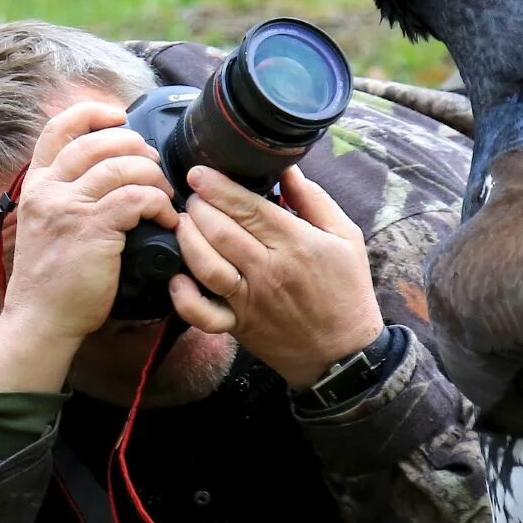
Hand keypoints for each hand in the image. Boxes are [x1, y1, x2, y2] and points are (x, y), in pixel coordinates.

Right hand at [0, 102, 177, 393]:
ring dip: (153, 176)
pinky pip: (136, 199)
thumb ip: (66, 195)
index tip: (119, 116)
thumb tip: (106, 172)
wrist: (40, 319)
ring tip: (164, 195)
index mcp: (36, 185)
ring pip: (122, 167)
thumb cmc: (51, 279)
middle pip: (98, 142)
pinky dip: (159, 203)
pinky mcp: (92, 230)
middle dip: (135, 146)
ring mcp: (68, 209)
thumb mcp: (46, 225)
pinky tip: (166, 218)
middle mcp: (48, 190)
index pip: (58, 129)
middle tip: (154, 165)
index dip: (92, 113)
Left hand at [169, 164, 384, 388]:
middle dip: (199, 207)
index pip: (249, 208)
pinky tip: (177, 277)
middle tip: (192, 194)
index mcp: (296, 244)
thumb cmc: (346, 290)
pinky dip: (184, 297)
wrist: (343, 352)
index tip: (199, 173)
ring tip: (183, 223)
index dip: (219, 187)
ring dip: (188, 240)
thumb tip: (287, 169)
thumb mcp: (346, 237)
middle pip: (222, 231)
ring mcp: (250, 300)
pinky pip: (203, 314)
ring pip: (207, 265)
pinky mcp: (239, 325)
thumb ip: (314, 200)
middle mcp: (268, 270)